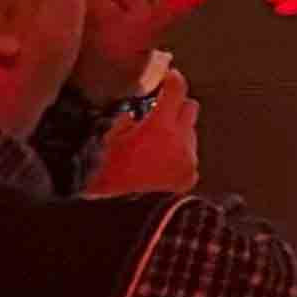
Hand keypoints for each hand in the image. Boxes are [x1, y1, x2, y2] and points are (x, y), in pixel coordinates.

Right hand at [84, 65, 197, 197]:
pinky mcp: (190, 178)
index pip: (177, 90)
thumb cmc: (108, 184)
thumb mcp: (105, 148)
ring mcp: (189, 160)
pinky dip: (178, 154)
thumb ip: (121, 126)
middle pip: (191, 108)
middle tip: (158, 109)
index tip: (169, 75)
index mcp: (160, 128)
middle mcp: (182, 141)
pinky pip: (189, 156)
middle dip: (177, 105)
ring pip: (190, 133)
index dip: (173, 78)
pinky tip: (159, 163)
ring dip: (176, 132)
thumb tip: (131, 116)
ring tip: (152, 143)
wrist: (124, 222)